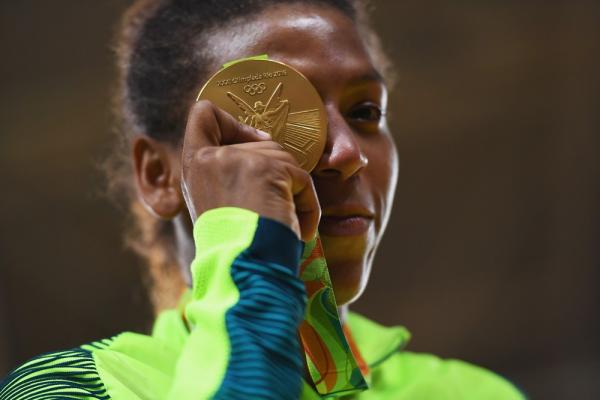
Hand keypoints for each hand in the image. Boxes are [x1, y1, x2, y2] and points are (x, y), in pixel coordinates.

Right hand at [181, 100, 320, 241]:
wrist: (244, 271)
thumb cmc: (235, 245)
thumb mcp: (218, 202)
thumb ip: (229, 170)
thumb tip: (265, 140)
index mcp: (195, 165)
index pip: (203, 114)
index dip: (230, 120)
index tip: (249, 141)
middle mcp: (212, 157)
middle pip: (259, 140)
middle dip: (275, 173)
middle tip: (268, 208)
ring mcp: (239, 160)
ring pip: (285, 158)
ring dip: (293, 191)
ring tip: (282, 222)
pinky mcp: (268, 169)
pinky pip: (303, 178)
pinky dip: (308, 205)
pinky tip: (299, 229)